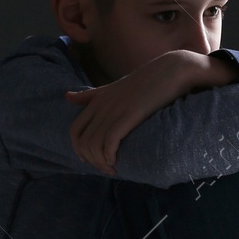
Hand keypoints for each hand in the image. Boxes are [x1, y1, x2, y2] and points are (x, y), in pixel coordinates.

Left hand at [64, 51, 202, 175]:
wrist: (173, 69)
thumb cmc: (146, 80)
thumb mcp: (114, 86)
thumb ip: (91, 95)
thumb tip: (66, 97)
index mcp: (97, 100)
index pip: (74, 130)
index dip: (79, 149)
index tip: (91, 159)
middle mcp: (102, 106)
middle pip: (83, 142)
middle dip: (91, 160)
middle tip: (107, 168)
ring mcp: (114, 110)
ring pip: (94, 145)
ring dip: (101, 162)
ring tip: (113, 169)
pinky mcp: (129, 115)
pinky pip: (109, 142)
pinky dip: (109, 156)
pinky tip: (117, 162)